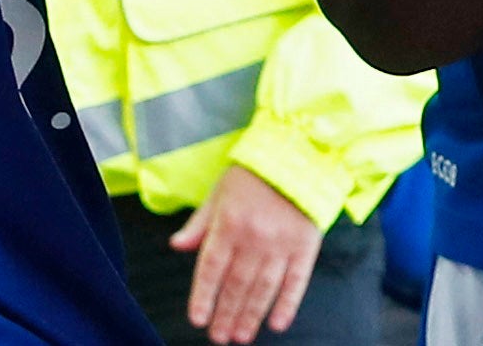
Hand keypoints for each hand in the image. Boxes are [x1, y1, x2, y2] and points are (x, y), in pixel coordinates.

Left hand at [171, 165, 323, 343]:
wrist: (299, 154)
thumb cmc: (253, 173)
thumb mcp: (219, 192)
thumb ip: (199, 223)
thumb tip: (177, 246)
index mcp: (228, 223)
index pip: (211, 268)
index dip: (203, 296)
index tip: (198, 319)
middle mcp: (254, 237)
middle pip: (236, 285)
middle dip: (225, 314)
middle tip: (219, 337)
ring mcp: (281, 244)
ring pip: (262, 289)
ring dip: (250, 316)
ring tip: (241, 336)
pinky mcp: (305, 246)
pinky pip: (296, 281)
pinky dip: (287, 304)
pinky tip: (277, 323)